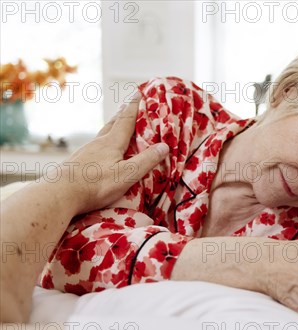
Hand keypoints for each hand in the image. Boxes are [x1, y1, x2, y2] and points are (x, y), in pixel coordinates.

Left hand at [56, 93, 168, 214]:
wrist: (59, 194)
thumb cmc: (96, 185)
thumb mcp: (127, 174)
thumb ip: (146, 161)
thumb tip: (164, 146)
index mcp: (112, 143)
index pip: (126, 121)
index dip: (134, 107)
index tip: (138, 94)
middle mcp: (98, 143)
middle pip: (112, 124)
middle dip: (122, 114)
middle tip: (128, 105)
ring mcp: (86, 152)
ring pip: (102, 134)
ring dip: (112, 127)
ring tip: (117, 125)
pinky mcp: (78, 162)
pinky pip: (95, 146)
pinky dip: (103, 141)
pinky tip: (101, 149)